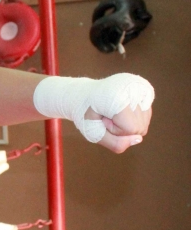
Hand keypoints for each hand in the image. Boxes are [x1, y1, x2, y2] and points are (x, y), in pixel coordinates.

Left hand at [33, 73, 153, 150]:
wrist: (82, 94)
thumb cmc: (85, 114)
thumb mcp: (93, 133)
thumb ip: (115, 143)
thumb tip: (139, 139)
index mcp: (120, 96)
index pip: (132, 129)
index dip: (115, 130)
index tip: (102, 119)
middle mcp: (135, 87)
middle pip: (140, 127)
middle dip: (122, 128)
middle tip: (106, 116)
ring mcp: (142, 86)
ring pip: (144, 122)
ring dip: (128, 123)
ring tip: (112, 112)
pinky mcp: (145, 87)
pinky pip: (146, 113)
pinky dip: (133, 116)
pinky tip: (120, 108)